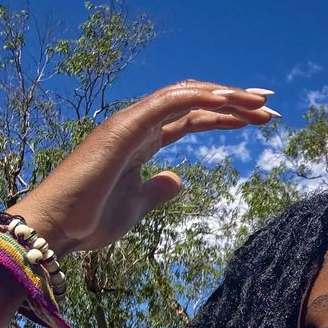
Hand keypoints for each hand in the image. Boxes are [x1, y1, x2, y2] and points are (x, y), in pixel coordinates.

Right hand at [9, 80, 276, 254]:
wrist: (56, 230)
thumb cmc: (89, 222)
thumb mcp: (136, 208)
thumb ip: (156, 191)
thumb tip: (178, 180)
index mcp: (141, 141)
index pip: (191, 119)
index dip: (224, 116)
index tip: (257, 121)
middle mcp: (137, 125)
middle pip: (195, 102)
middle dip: (234, 102)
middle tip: (271, 107)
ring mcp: (130, 123)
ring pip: (187, 96)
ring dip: (227, 98)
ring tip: (262, 106)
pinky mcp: (124, 129)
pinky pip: (169, 103)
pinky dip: (201, 99)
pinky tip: (230, 103)